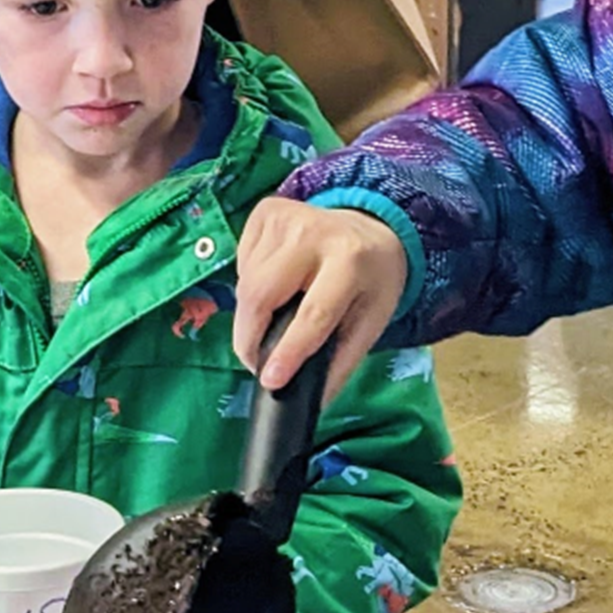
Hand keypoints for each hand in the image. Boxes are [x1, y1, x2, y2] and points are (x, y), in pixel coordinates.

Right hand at [231, 197, 406, 398]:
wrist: (371, 227)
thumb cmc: (370, 282)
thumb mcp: (369, 322)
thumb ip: (340, 361)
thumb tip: (311, 401)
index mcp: (351, 261)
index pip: (314, 313)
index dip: (289, 350)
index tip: (269, 380)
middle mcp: (315, 232)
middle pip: (262, 294)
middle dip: (250, 338)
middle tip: (255, 364)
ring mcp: (285, 216)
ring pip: (245, 283)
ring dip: (250, 315)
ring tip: (272, 321)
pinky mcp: (264, 211)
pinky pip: (241, 264)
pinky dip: (249, 287)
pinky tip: (274, 285)